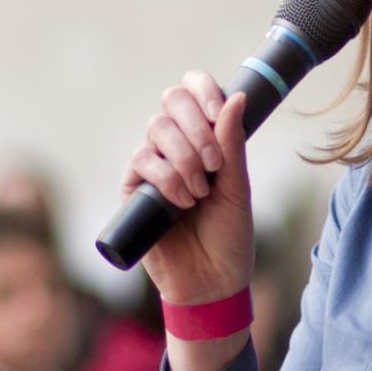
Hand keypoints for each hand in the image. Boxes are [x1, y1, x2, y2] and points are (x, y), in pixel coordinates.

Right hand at [122, 70, 254, 306]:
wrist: (212, 281)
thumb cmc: (229, 235)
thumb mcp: (238, 187)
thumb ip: (233, 143)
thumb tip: (238, 97)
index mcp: (205, 138)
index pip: (193, 91)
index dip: (202, 90)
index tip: (218, 110)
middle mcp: (177, 145)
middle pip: (171, 101)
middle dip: (195, 126)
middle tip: (215, 163)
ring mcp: (153, 165)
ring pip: (156, 129)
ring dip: (184, 157)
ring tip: (201, 193)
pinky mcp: (134, 189)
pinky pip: (141, 161)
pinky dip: (166, 178)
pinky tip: (182, 202)